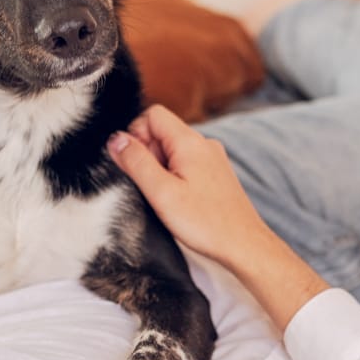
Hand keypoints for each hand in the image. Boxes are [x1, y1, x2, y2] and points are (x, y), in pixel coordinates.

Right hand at [107, 105, 328, 329]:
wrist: (244, 244)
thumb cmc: (206, 223)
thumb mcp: (161, 193)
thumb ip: (136, 162)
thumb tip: (116, 139)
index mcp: (190, 142)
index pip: (152, 114)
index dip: (135, 135)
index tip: (135, 165)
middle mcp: (205, 144)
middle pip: (162, 132)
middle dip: (148, 155)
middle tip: (152, 187)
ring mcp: (213, 158)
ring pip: (173, 150)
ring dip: (161, 169)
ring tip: (167, 197)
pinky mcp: (216, 174)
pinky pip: (187, 164)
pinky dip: (176, 178)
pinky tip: (180, 201)